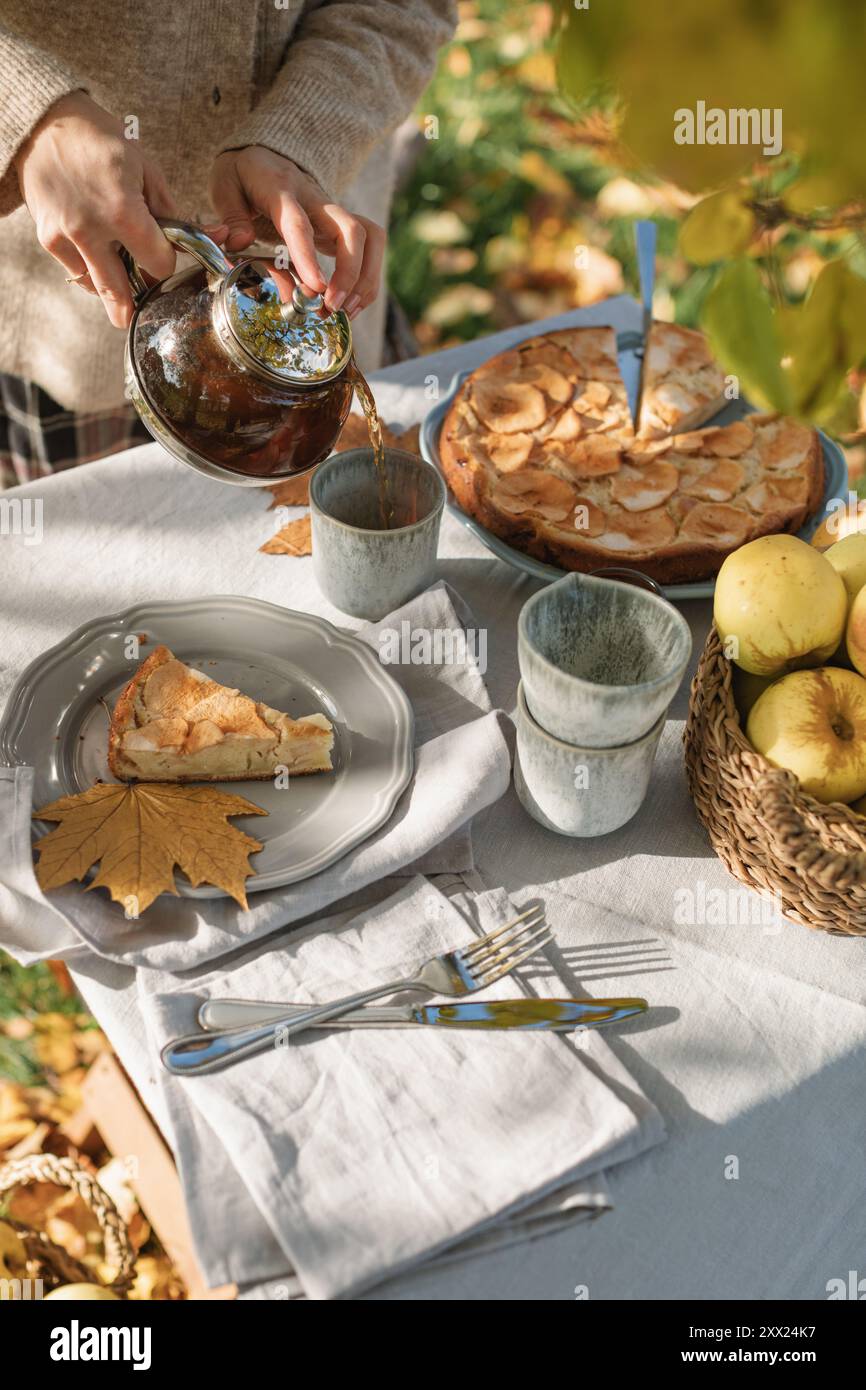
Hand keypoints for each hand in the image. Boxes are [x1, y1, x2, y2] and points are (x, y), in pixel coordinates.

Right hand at [16, 91, 175, 327]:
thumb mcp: (146, 169)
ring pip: (98, 288)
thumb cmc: (101, 141)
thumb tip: (201, 240)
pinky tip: (100, 254)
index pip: (159, 265)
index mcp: (122, 213)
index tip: (164, 252)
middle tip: (144, 306)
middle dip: (137, 303)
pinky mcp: (48, 239)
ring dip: (114, 287)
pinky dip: (92, 270)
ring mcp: (65, 238)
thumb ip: (169, 213)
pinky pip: (77, 273)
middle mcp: (90, 232)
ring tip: (122, 270)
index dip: (167, 261)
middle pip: (121, 296)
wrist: (44, 125)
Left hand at [209, 146, 384, 317]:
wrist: (266, 157)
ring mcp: (333, 213)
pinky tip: (349, 304)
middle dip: (350, 273)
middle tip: (332, 307)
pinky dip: (366, 281)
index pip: (299, 224)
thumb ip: (231, 215)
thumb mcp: (224, 185)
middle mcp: (316, 200)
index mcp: (281, 190)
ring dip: (365, 280)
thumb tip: (239, 243)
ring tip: (346, 311)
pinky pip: (370, 249)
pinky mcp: (342, 227)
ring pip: (370, 239)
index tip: (316, 288)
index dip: (308, 256)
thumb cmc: (245, 175)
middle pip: (350, 230)